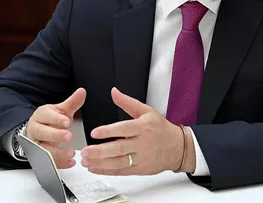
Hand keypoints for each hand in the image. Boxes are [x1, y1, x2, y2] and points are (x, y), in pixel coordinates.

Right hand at [26, 88, 85, 168]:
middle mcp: (35, 130)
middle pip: (42, 133)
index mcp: (41, 116)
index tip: (67, 122)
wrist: (38, 131)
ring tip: (71, 153)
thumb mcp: (61, 110)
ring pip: (43, 149)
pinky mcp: (38, 157)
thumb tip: (82, 91)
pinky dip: (59, 163)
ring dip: (57, 153)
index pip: (46, 116)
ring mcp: (35, 144)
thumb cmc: (51, 120)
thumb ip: (72, 103)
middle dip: (55, 135)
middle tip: (69, 136)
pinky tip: (70, 162)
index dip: (56, 119)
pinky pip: (46, 162)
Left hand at [80, 87, 194, 175]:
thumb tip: (114, 92)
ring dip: (100, 163)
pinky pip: (121, 171)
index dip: (108, 131)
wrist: (177, 147)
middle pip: (119, 148)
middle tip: (85, 151)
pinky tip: (95, 168)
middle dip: (100, 151)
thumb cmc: (161, 128)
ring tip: (86, 161)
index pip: (123, 129)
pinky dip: (107, 171)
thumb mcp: (146, 111)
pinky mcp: (140, 169)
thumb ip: (127, 102)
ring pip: (119, 162)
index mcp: (143, 127)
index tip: (94, 132)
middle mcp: (142, 143)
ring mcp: (142, 158)